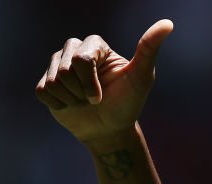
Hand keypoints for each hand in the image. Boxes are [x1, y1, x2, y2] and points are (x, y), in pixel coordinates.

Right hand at [35, 20, 173, 143]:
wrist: (111, 130)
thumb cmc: (128, 103)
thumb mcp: (141, 78)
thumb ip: (149, 49)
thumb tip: (168, 24)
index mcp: (95, 44)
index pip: (82, 59)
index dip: (91, 83)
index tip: (102, 95)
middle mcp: (74, 50)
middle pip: (65, 70)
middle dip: (82, 91)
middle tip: (94, 98)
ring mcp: (58, 66)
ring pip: (53, 81)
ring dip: (71, 99)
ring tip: (83, 101)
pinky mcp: (46, 83)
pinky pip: (43, 91)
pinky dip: (59, 104)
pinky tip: (70, 105)